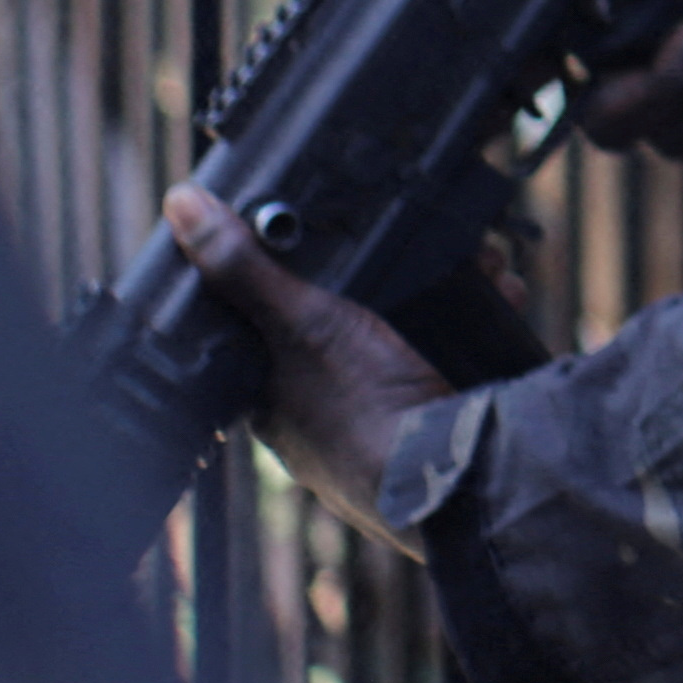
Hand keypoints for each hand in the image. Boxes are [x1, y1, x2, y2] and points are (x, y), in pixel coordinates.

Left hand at [163, 185, 453, 556]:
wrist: (456, 476)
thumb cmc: (364, 415)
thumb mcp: (302, 326)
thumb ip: (246, 270)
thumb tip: (182, 206)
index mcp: (273, 397)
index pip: (268, 317)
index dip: (297, 268)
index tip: (324, 226)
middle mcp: (325, 407)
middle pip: (351, 312)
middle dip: (394, 269)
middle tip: (421, 237)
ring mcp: (388, 410)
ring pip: (411, 324)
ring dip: (451, 282)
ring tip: (480, 260)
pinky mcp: (441, 405)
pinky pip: (456, 342)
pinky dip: (480, 310)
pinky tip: (500, 293)